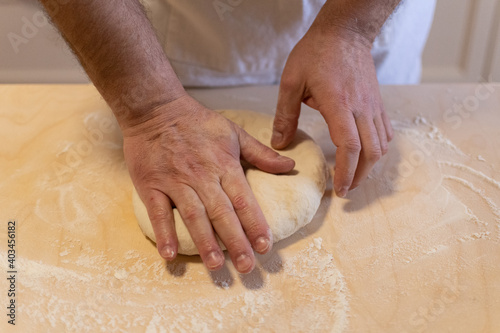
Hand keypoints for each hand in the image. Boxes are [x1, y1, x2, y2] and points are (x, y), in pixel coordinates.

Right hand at [123, 95, 294, 273]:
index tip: (265, 246)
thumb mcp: (234, 132)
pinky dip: (164, 233)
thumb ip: (261, 153)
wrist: (155, 108)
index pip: (243, 199)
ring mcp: (175, 181)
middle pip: (221, 213)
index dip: (255, 224)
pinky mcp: (151, 185)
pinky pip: (158, 212)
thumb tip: (290, 165)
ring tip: (215, 265)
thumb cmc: (197, 122)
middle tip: (246, 267)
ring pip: (193, 215)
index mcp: (224, 165)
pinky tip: (169, 254)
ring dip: (204, 241)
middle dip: (236, 241)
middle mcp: (202, 176)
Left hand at [272, 26, 392, 197]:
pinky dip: (378, 150)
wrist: (345, 31)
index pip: (349, 146)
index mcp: (338, 103)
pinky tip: (365, 155)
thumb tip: (279, 144)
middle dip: (359, 177)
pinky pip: (385, 133)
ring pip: (381, 145)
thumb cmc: (316, 52)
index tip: (339, 190)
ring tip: (353, 177)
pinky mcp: (378, 103)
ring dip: (369, 166)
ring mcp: (373, 105)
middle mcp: (361, 108)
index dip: (345, 171)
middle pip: (370, 152)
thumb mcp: (291, 81)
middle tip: (345, 190)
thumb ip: (285, 115)